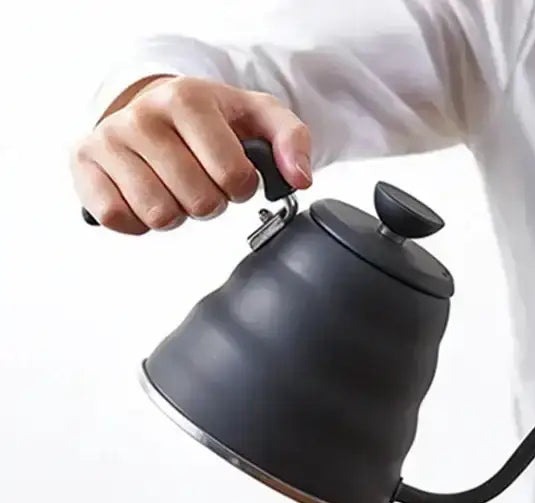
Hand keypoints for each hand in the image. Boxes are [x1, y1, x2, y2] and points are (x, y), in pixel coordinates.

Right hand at [70, 76, 311, 234]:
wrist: (152, 107)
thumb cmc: (210, 120)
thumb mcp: (258, 117)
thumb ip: (291, 141)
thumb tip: (299, 178)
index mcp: (188, 98)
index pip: (234, 177)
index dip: (241, 187)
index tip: (231, 173)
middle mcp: (143, 115)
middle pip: (199, 202)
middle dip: (208, 202)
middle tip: (199, 181)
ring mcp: (109, 139)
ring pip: (160, 215)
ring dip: (176, 214)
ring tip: (173, 188)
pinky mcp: (84, 166)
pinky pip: (119, 219)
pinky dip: (139, 221)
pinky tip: (144, 196)